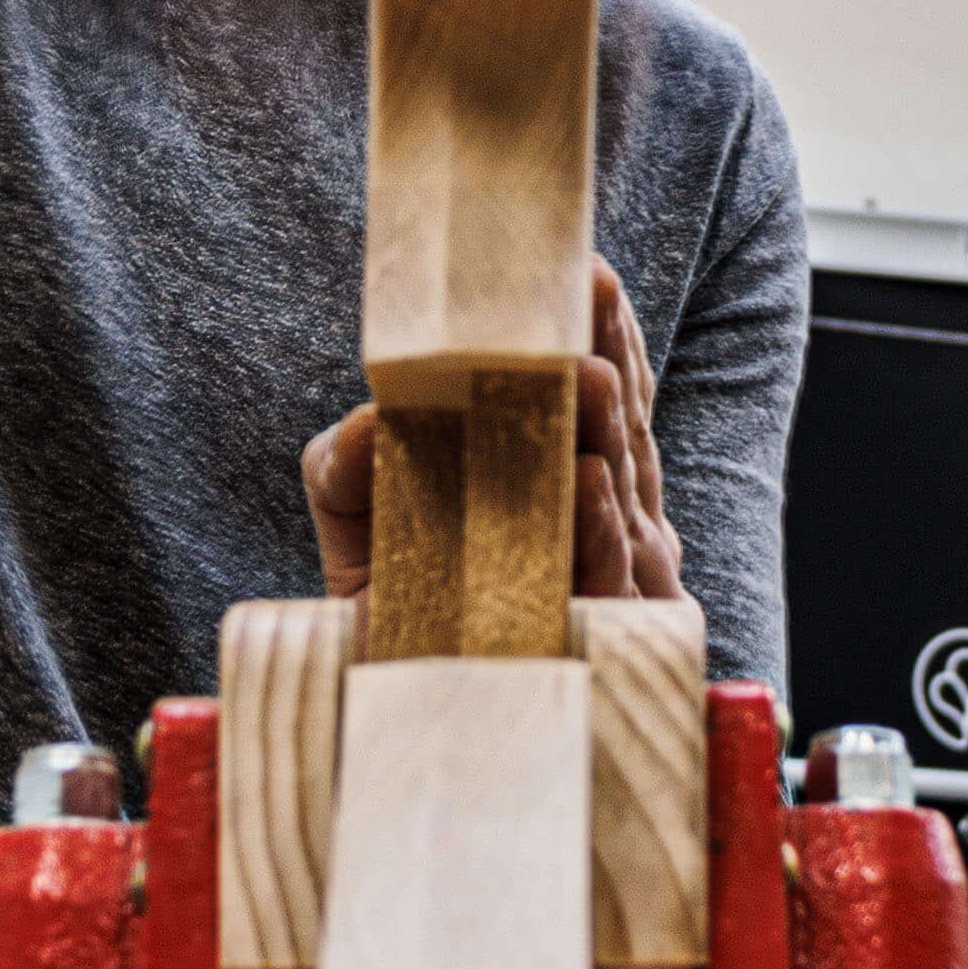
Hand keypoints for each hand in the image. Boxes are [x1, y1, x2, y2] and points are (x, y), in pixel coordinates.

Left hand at [303, 258, 680, 605]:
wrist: (384, 701)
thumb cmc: (393, 594)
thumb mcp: (354, 510)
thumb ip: (346, 462)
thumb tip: (368, 421)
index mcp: (563, 470)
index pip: (597, 386)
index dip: (598, 327)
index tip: (583, 266)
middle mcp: (602, 518)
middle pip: (618, 423)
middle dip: (607, 351)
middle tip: (591, 287)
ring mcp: (611, 578)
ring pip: (621, 495)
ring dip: (605, 430)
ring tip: (588, 377)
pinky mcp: (599, 641)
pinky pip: (605, 580)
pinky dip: (596, 532)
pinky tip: (586, 482)